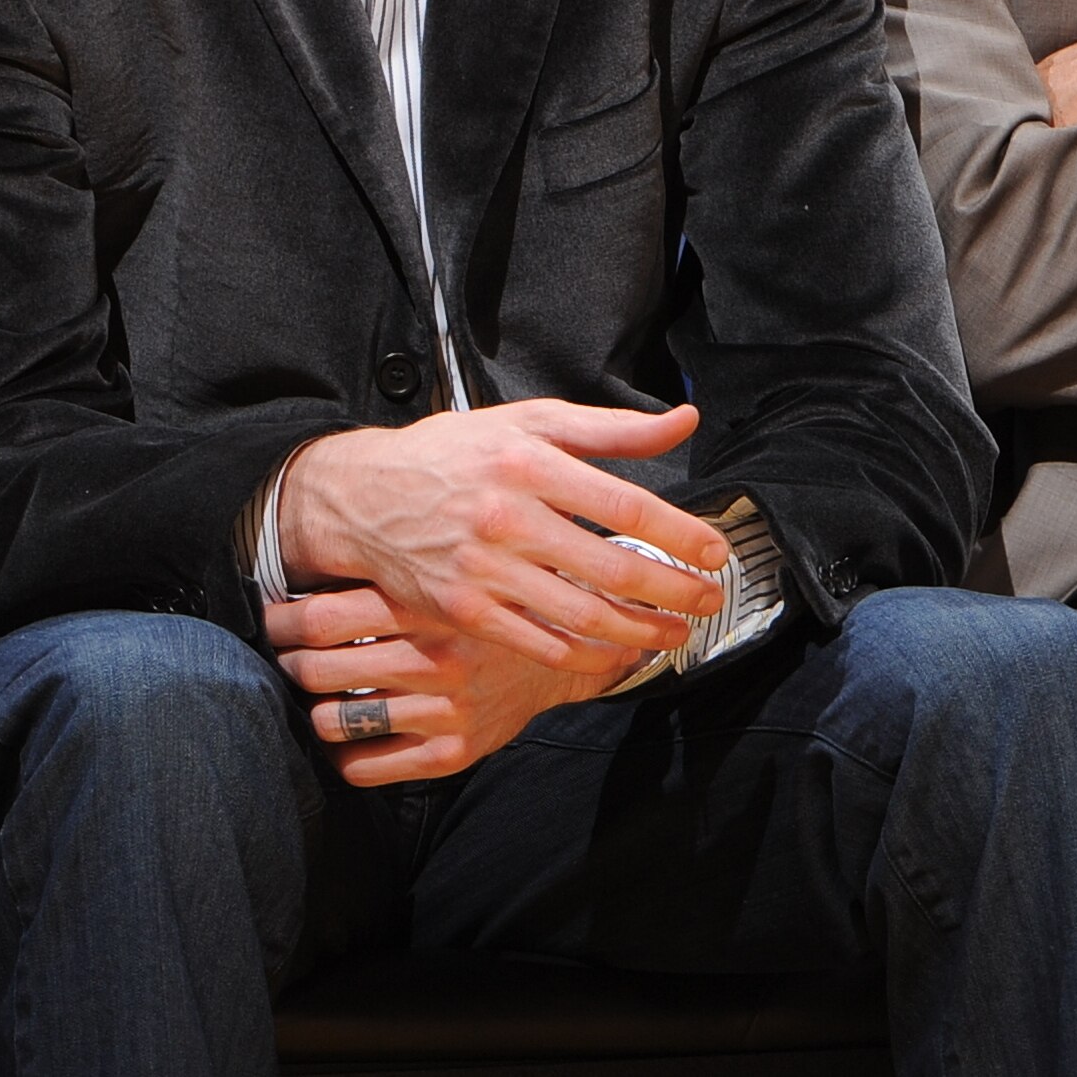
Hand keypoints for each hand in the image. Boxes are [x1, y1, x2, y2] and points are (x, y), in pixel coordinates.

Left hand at [266, 585, 639, 787]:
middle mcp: (436, 659)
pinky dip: (342, 755)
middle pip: (318, 670)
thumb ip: (381, 566)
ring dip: (311, 710)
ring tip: (312, 695)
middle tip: (287, 657)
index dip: (282, 622)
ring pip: (335, 721)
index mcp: (425, 606)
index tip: (274, 619)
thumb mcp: (440, 569)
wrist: (564, 651)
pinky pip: (369, 767)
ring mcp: (446, 710)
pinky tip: (344, 738)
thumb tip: (298, 554)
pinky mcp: (455, 753)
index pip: (321, 618)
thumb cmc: (478, 603)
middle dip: (289, 664)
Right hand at [275, 401, 728, 667]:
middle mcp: (505, 516)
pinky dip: (587, 656)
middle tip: (708, 600)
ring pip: (583, 616)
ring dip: (642, 634)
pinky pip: (541, 643)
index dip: (680, 535)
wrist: (362, 497)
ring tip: (674, 634)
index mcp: (526, 462)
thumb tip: (684, 421)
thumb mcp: (526, 422)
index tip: (714, 552)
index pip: (624, 506)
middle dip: (675, 593)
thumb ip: (609, 428)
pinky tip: (615, 653)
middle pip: (613, 569)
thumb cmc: (452, 455)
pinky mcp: (464, 609)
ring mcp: (482, 568)